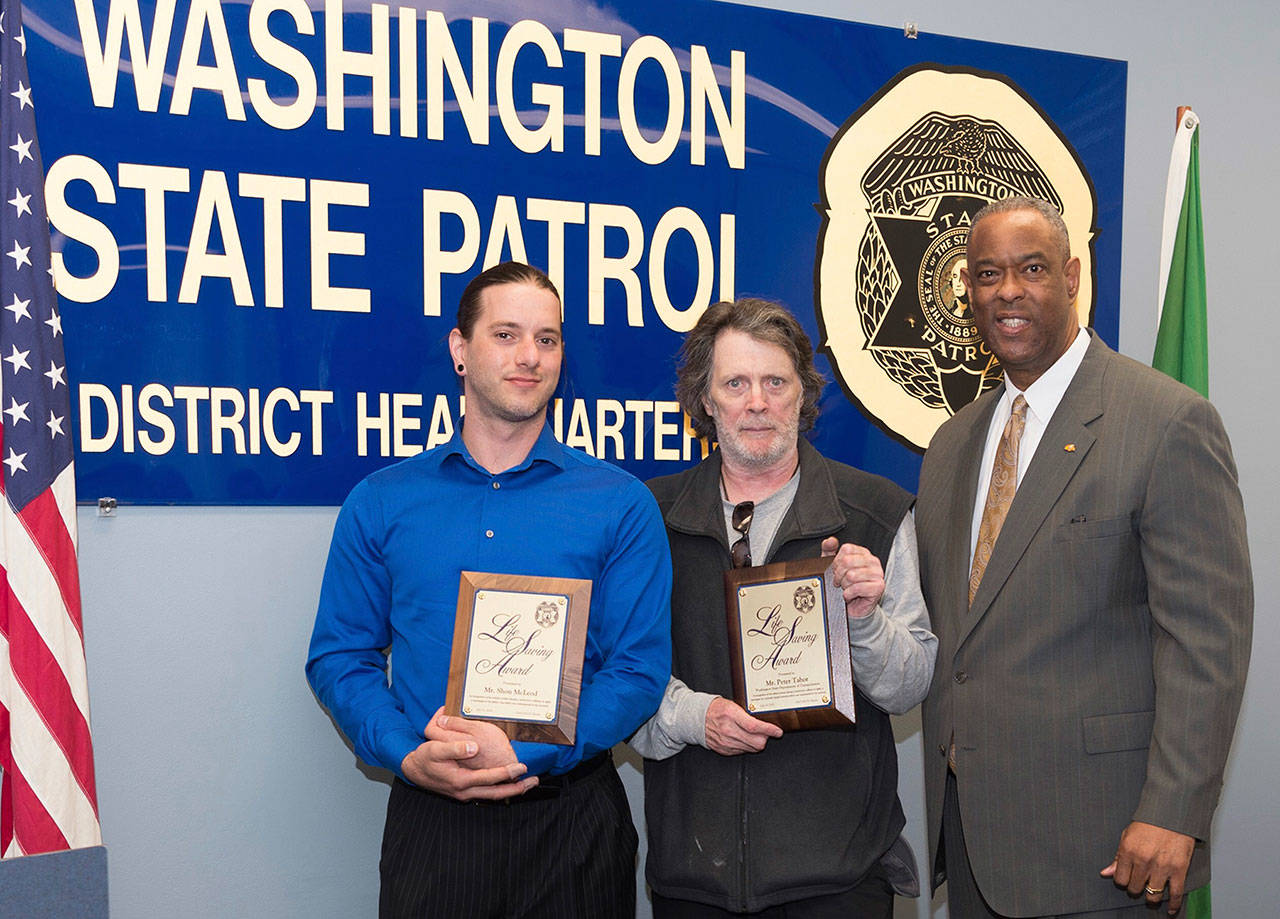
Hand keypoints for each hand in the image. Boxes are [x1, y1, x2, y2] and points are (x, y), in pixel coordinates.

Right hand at [399, 707, 538, 800]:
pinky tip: (509, 784)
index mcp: (460, 780)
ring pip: (493, 795)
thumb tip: (473, 747)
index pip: (489, 778)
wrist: (413, 770)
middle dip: (516, 788)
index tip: (522, 767)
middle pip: (496, 793)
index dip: (507, 773)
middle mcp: (465, 791)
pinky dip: (500, 790)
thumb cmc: (425, 758)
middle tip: (534, 781)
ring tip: (527, 784)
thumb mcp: (435, 748)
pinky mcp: (464, 792)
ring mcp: (465, 794)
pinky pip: (487, 793)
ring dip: (511, 791)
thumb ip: (455, 748)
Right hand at [704, 696, 782, 754]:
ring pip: (751, 749)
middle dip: (765, 738)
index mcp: (730, 714)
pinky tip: (743, 738)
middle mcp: (728, 730)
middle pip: (756, 742)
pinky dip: (746, 746)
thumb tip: (765, 722)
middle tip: (766, 732)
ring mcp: (726, 742)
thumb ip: (747, 714)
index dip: (769, 730)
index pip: (754, 726)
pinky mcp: (724, 750)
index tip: (778, 731)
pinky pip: (742, 752)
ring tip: (753, 734)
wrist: (697, 718)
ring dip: (756, 743)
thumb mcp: (732, 704)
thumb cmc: (716, 709)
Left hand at [821, 537, 884, 618]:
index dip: (836, 562)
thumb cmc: (846, 585)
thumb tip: (830, 540)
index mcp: (863, 553)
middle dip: (838, 575)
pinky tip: (850, 595)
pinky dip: (848, 594)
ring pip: (851, 575)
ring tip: (847, 588)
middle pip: (847, 561)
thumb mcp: (834, 566)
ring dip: (844, 585)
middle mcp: (873, 561)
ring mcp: (878, 574)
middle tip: (839, 582)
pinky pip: (857, 588)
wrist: (854, 606)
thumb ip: (829, 550)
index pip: (846, 549)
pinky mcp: (879, 587)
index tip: (836, 571)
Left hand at [1099, 821, 1194, 914]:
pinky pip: (1175, 893)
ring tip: (1151, 897)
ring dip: (1151, 899)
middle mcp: (1143, 861)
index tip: (1126, 880)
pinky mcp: (1178, 870)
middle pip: (1135, 888)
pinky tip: (1171, 910)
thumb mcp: (1127, 835)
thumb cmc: (1149, 823)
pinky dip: (1174, 905)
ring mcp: (1161, 867)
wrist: (1172, 814)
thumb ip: (1117, 856)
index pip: (1120, 879)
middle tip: (1139, 886)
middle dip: (1135, 889)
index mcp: (1128, 851)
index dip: (1122, 881)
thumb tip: (1105, 873)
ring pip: (1153, 895)